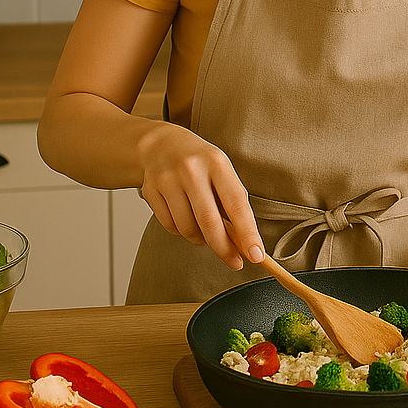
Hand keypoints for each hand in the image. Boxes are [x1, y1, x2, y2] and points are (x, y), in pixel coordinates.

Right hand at [137, 121, 264, 270]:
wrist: (161, 145)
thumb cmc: (200, 163)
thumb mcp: (222, 172)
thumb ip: (233, 203)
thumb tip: (244, 242)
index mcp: (217, 163)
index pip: (236, 203)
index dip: (247, 232)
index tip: (256, 255)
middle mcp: (191, 170)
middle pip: (209, 221)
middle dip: (224, 248)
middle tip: (235, 262)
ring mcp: (168, 180)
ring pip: (188, 228)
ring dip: (201, 239)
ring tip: (206, 230)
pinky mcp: (150, 191)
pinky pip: (170, 227)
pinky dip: (182, 232)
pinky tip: (187, 220)